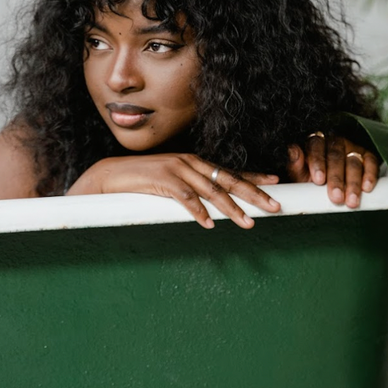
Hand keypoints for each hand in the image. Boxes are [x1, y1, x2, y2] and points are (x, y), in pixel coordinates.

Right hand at [67, 153, 280, 228]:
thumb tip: (211, 206)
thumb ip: (192, 189)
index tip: (275, 182)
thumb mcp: (172, 181)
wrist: (112, 175)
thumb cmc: (143, 181)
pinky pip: (185, 198)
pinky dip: (198, 212)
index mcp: (195, 163)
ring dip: (231, 209)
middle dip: (254, 194)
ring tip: (248, 223)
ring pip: (211, 191)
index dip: (254, 177)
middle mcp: (190, 163)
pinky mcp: (162, 180)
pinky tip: (209, 225)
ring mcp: (177, 169)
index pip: (230, 171)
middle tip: (275, 206)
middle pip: (228, 180)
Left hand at [287, 134, 379, 208]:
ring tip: (351, 201)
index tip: (319, 180)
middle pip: (336, 157)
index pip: (315, 148)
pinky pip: (370, 162)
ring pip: (353, 161)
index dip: (317, 163)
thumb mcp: (302, 174)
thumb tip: (291, 151)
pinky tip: (367, 188)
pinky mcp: (367, 155)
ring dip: (352, 183)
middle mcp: (334, 142)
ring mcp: (352, 147)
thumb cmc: (314, 178)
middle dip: (336, 179)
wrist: (333, 182)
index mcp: (316, 144)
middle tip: (336, 197)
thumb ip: (296, 165)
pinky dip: (370, 175)